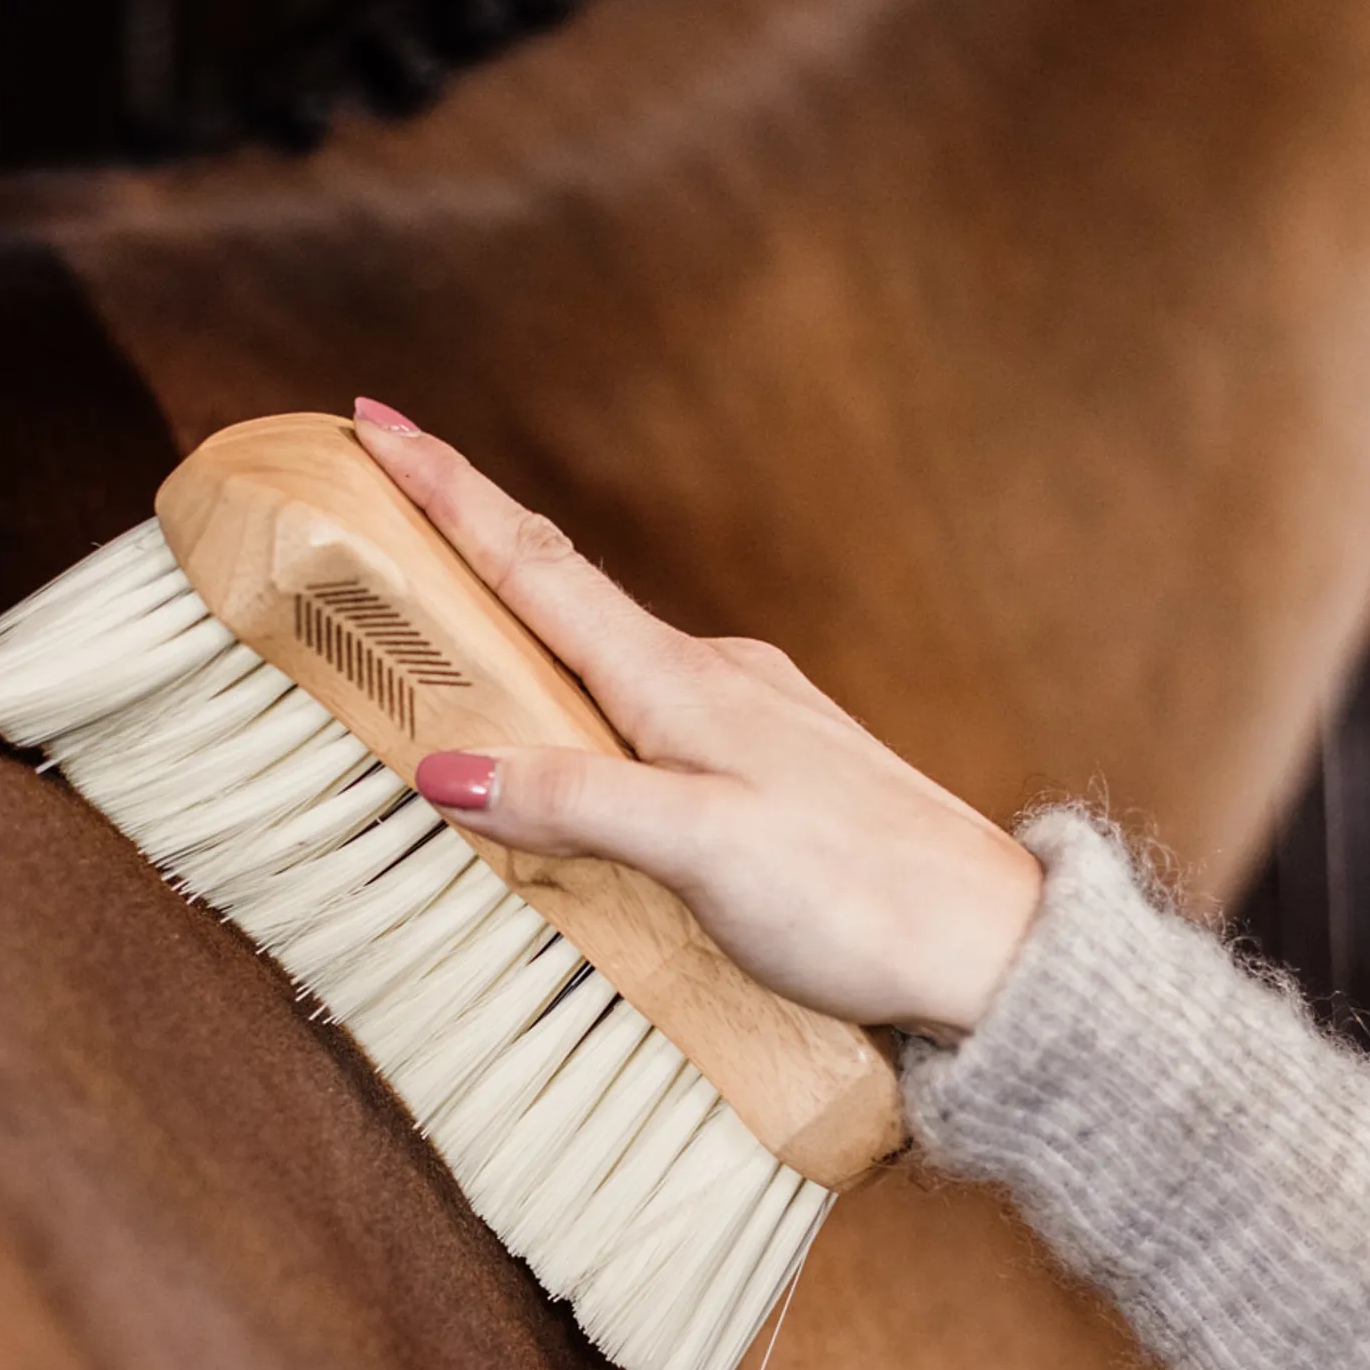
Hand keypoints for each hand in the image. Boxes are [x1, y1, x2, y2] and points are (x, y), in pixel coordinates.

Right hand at [352, 399, 1042, 1039]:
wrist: (991, 949)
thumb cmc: (858, 897)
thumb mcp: (701, 848)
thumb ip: (573, 800)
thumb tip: (444, 767)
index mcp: (680, 682)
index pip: (538, 567)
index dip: (452, 494)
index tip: (378, 421)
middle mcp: (712, 679)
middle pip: (564, 594)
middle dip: (470, 541)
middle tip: (389, 500)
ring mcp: (747, 719)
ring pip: (607, 658)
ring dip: (526, 626)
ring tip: (457, 624)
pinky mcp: (769, 769)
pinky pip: (648, 713)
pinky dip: (586, 700)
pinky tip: (583, 742)